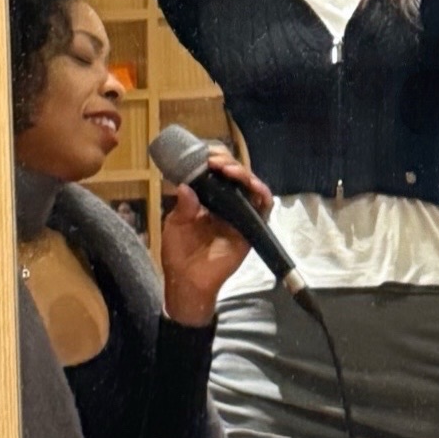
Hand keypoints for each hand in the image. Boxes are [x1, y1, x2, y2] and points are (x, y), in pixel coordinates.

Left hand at [160, 143, 272, 327]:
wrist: (188, 282)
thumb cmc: (179, 253)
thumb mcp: (175, 225)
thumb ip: (183, 206)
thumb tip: (185, 186)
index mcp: (208, 199)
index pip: (217, 172)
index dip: (214, 159)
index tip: (204, 155)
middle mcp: (227, 203)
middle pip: (236, 174)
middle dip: (228, 162)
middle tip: (215, 161)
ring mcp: (241, 214)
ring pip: (251, 185)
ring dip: (243, 173)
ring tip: (228, 170)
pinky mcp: (251, 228)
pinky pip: (263, 207)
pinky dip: (262, 193)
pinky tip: (253, 186)